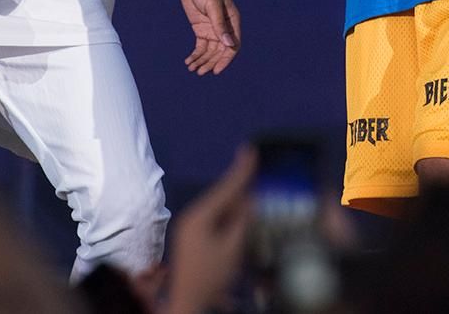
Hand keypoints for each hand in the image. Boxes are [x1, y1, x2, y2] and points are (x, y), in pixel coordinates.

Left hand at [165, 148, 255, 313]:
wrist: (188, 303)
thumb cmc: (208, 278)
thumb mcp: (232, 247)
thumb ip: (243, 220)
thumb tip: (252, 198)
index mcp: (199, 217)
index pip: (226, 188)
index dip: (242, 169)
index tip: (252, 150)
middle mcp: (192, 219)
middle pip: (223, 197)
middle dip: (242, 185)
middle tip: (259, 167)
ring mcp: (191, 230)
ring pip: (221, 209)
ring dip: (239, 202)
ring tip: (257, 188)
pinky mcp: (195, 241)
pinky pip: (217, 221)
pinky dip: (232, 217)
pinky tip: (244, 216)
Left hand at [177, 0, 240, 75]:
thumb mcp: (212, 6)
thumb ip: (220, 25)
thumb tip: (229, 44)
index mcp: (232, 20)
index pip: (233, 45)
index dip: (225, 59)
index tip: (216, 70)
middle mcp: (224, 27)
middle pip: (220, 51)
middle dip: (211, 62)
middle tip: (200, 72)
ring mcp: (212, 28)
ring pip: (209, 50)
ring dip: (202, 60)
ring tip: (192, 69)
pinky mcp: (200, 28)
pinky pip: (200, 46)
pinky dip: (195, 54)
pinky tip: (189, 62)